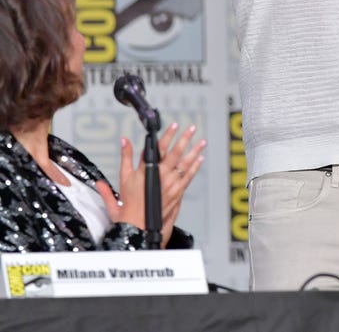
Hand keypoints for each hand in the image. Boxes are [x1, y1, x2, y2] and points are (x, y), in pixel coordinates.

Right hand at [96, 122, 205, 246]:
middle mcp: (161, 175)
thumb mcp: (123, 178)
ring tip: (201, 142)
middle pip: (175, 153)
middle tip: (192, 128)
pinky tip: (200, 159)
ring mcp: (170, 184)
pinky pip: (188, 177)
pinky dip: (195, 167)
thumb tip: (124, 141)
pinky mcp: (176, 193)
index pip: (159, 148)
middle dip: (185, 139)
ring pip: (185, 164)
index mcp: (147, 170)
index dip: (167, 135)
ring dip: (194, 151)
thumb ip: (125, 157)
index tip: (174, 125)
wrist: (137, 227)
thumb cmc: (129, 205)